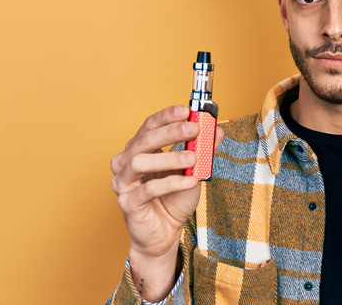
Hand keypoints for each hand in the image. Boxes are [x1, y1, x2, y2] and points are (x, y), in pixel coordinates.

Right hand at [110, 105, 223, 298]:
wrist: (166, 232)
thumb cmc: (175, 198)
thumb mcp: (194, 170)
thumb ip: (203, 150)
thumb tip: (217, 129)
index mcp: (140, 150)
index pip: (149, 126)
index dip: (166, 116)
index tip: (186, 110)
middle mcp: (126, 163)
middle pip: (143, 140)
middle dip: (170, 132)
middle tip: (193, 129)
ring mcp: (124, 183)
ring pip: (140, 162)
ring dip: (169, 157)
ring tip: (193, 159)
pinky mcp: (128, 203)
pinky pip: (148, 190)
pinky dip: (171, 183)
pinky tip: (190, 181)